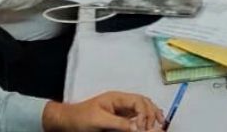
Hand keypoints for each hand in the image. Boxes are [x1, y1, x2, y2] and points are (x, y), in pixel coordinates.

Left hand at [43, 92, 165, 131]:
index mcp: (117, 98)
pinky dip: (146, 120)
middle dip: (152, 113)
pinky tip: (150, 126)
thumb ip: (119, 123)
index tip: (143, 127)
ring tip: (160, 124)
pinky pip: (137, 117)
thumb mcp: (99, 120)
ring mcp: (121, 110)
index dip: (145, 113)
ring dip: (152, 115)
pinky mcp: (119, 119)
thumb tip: (137, 128)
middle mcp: (122, 102)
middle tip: (155, 127)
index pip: (138, 101)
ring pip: (143, 108)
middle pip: (144, 103)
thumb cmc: (80, 118)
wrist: (67, 121)